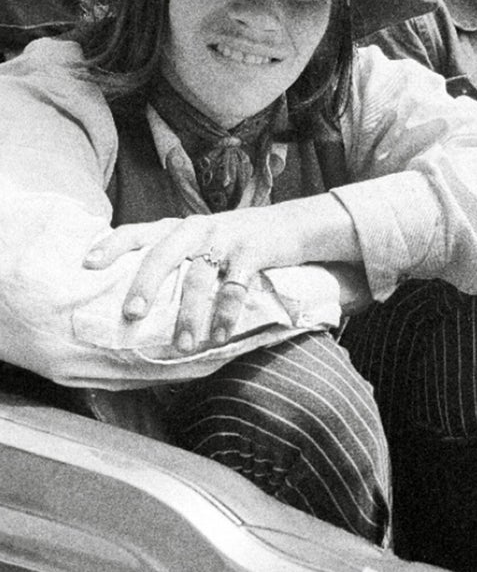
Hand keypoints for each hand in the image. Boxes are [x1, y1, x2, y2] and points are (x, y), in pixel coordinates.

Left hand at [83, 209, 286, 352]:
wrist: (295, 224)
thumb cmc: (239, 240)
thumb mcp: (204, 238)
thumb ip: (176, 254)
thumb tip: (139, 296)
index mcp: (179, 228)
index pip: (137, 231)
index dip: (111, 246)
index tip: (88, 265)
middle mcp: (197, 229)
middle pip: (162, 255)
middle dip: (145, 285)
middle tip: (132, 316)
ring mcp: (225, 239)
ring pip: (198, 279)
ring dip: (189, 316)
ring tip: (183, 346)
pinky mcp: (253, 252)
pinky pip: (234, 287)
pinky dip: (225, 315)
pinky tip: (218, 336)